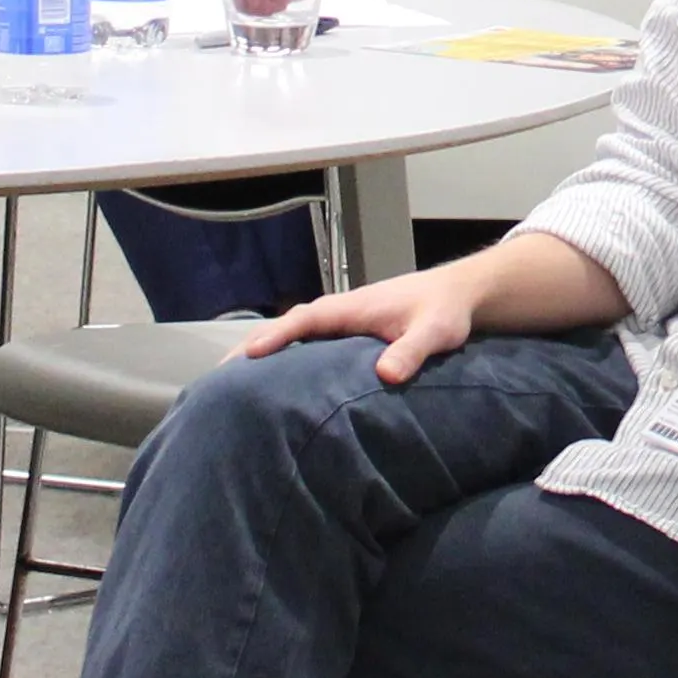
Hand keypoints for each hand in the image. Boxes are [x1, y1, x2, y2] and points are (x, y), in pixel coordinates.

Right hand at [241, 264, 477, 384]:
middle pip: (289, 326)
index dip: (277, 337)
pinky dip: (286, 353)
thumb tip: (385, 375)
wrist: (457, 295)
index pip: (306, 319)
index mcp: (353, 308)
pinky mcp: (349, 332)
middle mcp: (341, 311)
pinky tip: (275, 379)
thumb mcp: (435, 332)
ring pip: (295, 333)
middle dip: (255, 346)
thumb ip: (412, 351)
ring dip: (266, 350)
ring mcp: (343, 321)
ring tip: (233, 382)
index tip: (249, 357)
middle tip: (220, 377)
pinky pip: (308, 341)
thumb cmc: (445, 312)